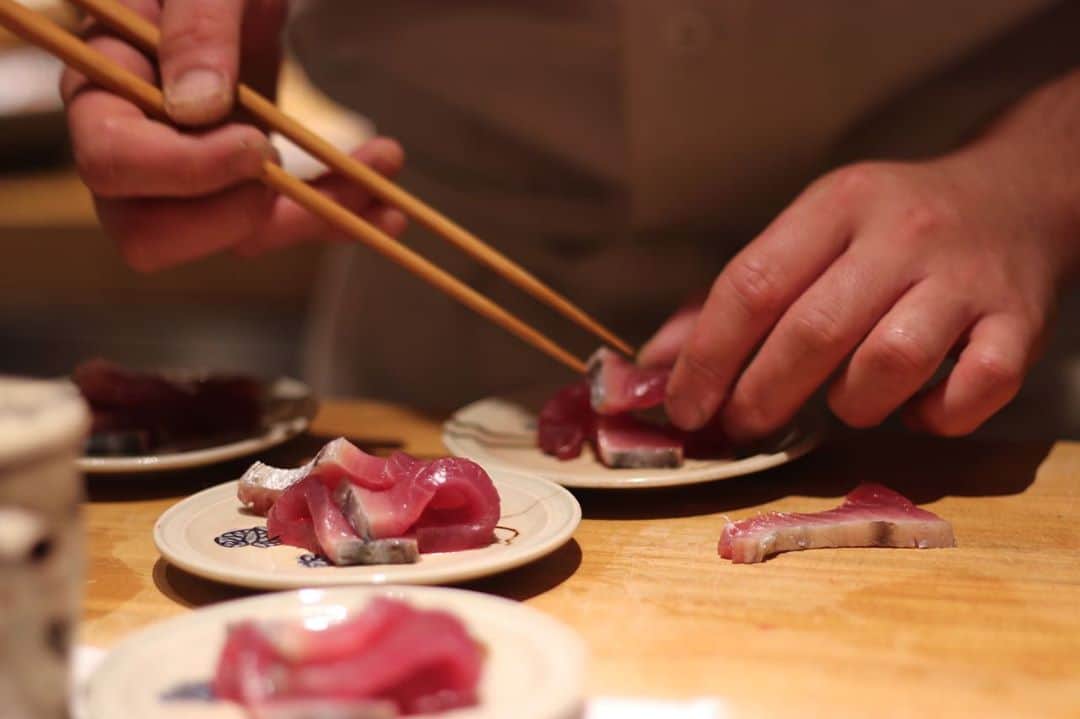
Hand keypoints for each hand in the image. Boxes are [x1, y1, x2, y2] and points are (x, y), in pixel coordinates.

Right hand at [61, 0, 405, 270]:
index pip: (112, 161)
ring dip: (316, 214)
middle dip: (230, 216)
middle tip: (280, 166)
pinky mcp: (249, 183)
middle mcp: (141, 145)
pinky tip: (388, 206)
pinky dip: (340, 213)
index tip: (255, 145)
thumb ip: (197, 27)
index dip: (181, 170)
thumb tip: (194, 110)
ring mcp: (197, 173)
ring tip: (382, 160)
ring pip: (237, 238)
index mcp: (106, 87)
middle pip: (149, 233)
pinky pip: (288, 224)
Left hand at [643, 156, 1074, 438]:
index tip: (684, 406)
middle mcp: (901, 235)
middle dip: (762, 395)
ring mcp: (965, 280)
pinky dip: (935, 417)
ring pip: (889, 365)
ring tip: (842, 404)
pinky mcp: (1020, 323)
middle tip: (742, 424)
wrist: (1017, 194)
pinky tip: (916, 410)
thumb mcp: (812, 234)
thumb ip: (736, 297)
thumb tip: (656, 365)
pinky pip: (973, 390)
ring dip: (851, 405)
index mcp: (837, 206)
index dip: (708, 356)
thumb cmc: (891, 228)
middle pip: (813, 331)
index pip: (753, 284)